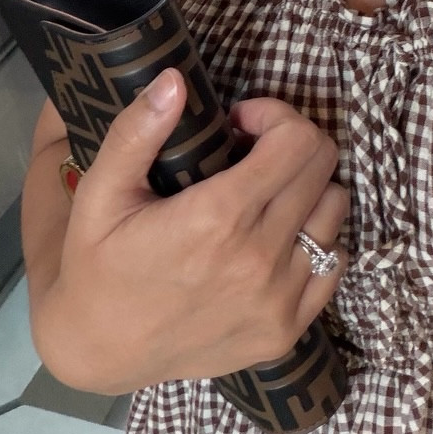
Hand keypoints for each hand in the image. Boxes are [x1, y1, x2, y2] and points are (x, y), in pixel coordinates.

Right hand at [32, 71, 348, 395]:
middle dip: (290, 142)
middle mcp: (260, 259)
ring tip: (263, 195)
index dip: (274, 116)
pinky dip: (315, 239)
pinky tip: (275, 238)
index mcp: (217, 218)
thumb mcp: (100, 194)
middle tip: (248, 152)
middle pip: (322, 165)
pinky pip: (334, 262)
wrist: (99, 353)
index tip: (240, 124)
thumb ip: (137, 133)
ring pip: (334, 209)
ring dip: (306, 188)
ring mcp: (279, 300)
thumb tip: (174, 80)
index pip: (298, 140)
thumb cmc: (98, 265)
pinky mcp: (288, 332)